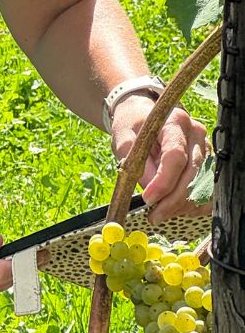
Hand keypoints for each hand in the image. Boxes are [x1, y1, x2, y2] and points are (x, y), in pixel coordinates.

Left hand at [110, 98, 208, 223]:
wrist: (143, 116)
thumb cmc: (132, 126)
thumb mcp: (124, 140)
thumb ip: (135, 163)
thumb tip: (149, 191)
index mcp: (174, 122)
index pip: (175, 156)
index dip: (163, 182)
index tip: (148, 199)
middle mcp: (196, 134)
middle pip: (192, 174)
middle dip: (173, 200)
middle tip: (154, 216)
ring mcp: (206, 148)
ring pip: (202, 185)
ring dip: (182, 204)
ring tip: (160, 212)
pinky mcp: (208, 162)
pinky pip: (207, 189)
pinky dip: (192, 203)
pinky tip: (175, 208)